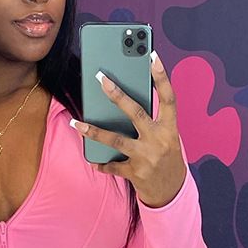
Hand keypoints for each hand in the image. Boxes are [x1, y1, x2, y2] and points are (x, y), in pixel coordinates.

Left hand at [71, 52, 185, 207]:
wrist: (172, 191)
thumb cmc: (166, 156)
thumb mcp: (166, 137)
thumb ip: (151, 120)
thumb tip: (122, 102)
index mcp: (170, 129)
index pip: (169, 98)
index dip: (162, 77)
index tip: (152, 56)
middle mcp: (160, 141)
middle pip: (136, 113)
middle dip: (117, 94)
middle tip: (100, 78)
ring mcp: (147, 157)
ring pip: (116, 140)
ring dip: (93, 132)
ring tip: (75, 124)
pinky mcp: (136, 173)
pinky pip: (112, 165)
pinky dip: (101, 163)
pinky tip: (92, 159)